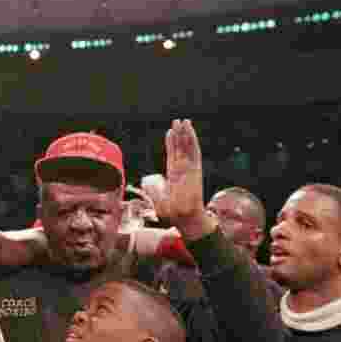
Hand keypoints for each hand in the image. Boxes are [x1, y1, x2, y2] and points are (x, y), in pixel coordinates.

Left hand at [150, 120, 215, 241]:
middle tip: (177, 120)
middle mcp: (183, 170)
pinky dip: (191, 141)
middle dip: (179, 134)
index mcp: (173, 176)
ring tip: (183, 121)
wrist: (187, 220)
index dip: (171, 144)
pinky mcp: (196, 170)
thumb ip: (152, 190)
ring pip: (188, 147)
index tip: (169, 132)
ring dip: (186, 134)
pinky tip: (188, 131)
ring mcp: (190, 169)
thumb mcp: (157, 201)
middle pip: (181, 148)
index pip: (172, 155)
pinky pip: (194, 152)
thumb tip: (144, 183)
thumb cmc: (173, 214)